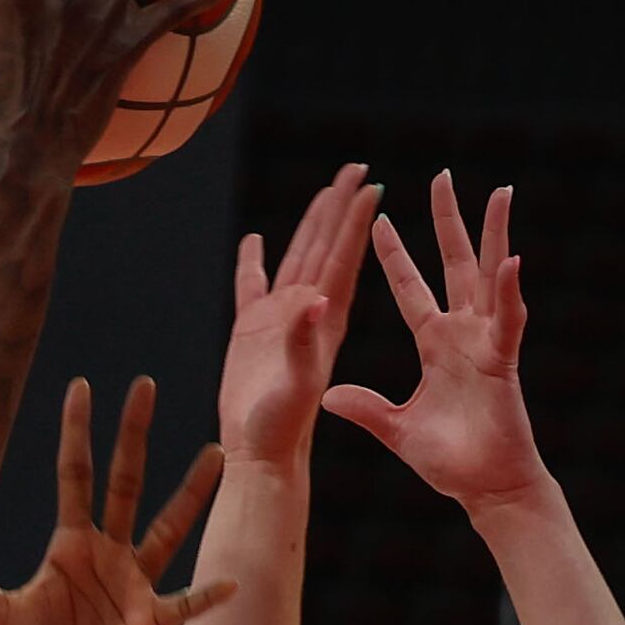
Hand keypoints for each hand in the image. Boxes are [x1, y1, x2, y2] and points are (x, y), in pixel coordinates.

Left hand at [0, 377, 225, 624]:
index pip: (76, 475)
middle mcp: (109, 553)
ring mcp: (136, 583)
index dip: (77, 432)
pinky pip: (188, 603)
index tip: (82, 386)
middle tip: (143, 384)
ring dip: (191, 494)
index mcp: (71, 544)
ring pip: (169, 528)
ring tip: (215, 454)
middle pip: (125, 480)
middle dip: (132, 433)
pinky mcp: (155, 621)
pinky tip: (231, 582)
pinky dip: (209, 595)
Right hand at [219, 164, 382, 468]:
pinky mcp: (251, 331)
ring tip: (324, 191)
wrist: (261, 455)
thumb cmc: (284, 428)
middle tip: (355, 168)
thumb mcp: (301, 384)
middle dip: (340, 208)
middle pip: (326, 247)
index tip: (373, 185)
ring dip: (310, 224)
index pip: (345, 258)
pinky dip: (253, 261)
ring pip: (297, 257)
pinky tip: (255, 240)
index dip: (357, 221)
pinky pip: (252, 285)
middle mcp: (309, 312)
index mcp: (327, 320)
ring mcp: (280, 319)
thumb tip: (315, 299)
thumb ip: (304, 342)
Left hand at [324, 173, 545, 511]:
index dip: (394, 254)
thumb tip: (330, 395)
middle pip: (454, 264)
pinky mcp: (503, 361)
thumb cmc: (450, 463)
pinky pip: (507, 320)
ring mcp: (485, 343)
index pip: (410, 288)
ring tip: (500, 193)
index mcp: (434, 345)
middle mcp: (461, 335)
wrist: (485, 489)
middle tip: (443, 177)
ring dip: (494, 234)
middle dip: (448, 221)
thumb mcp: (396, 429)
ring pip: (490, 277)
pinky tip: (511, 260)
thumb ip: (366, 408)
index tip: (378, 218)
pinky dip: (510, 292)